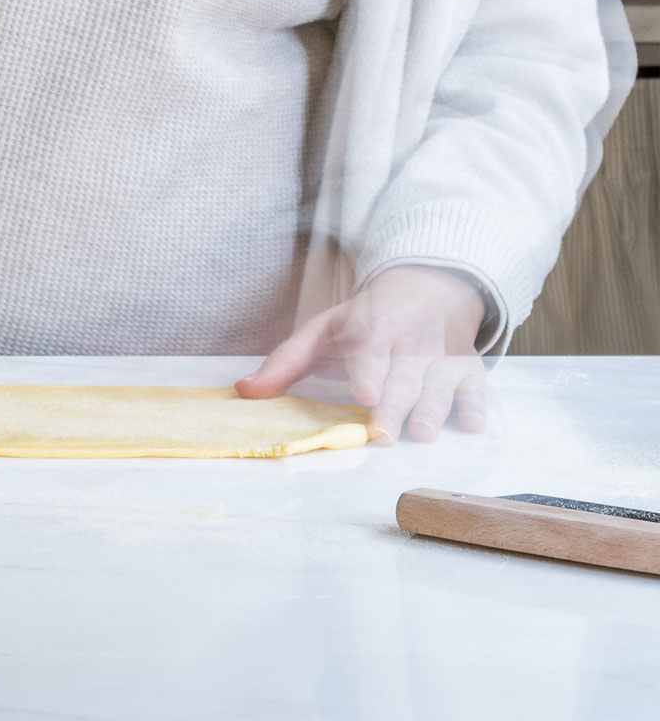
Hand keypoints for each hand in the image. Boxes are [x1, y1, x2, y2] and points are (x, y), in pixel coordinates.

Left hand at [238, 264, 489, 444]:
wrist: (428, 287)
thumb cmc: (368, 318)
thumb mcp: (323, 330)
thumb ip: (286, 363)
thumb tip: (246, 392)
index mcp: (370, 330)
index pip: (368, 352)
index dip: (368, 372)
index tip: (365, 394)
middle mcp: (408, 342)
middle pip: (403, 376)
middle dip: (396, 404)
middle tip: (386, 433)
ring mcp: (441, 355)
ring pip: (439, 384)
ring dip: (433, 408)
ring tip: (424, 432)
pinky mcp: (468, 367)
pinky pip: (475, 386)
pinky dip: (475, 404)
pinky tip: (471, 423)